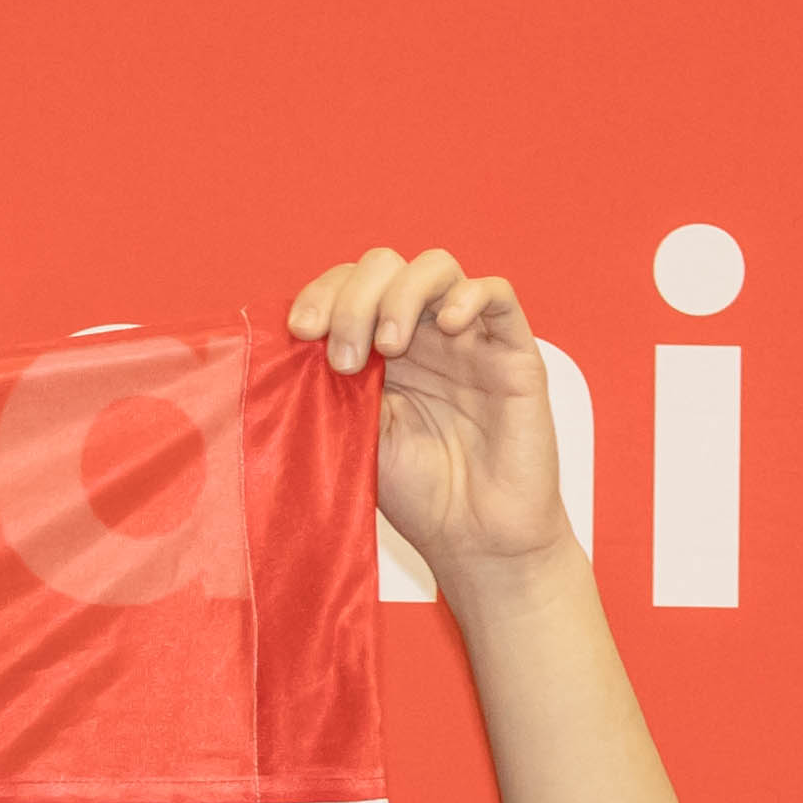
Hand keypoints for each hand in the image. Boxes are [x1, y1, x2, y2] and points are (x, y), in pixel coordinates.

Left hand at [284, 247, 572, 590]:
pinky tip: (447, 325)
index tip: (300, 333)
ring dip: (400, 295)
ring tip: (388, 348)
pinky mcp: (513, 351)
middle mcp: (420, 334)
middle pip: (383, 267)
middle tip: (345, 358)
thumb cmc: (417, 492)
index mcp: (376, 349)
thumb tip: (289, 345)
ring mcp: (467, 338)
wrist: (476, 536)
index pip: (345, 288)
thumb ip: (331, 386)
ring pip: (435, 267)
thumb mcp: (354, 434)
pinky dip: (468, 295)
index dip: (320, 295)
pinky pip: (497, 293)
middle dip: (353, 300)